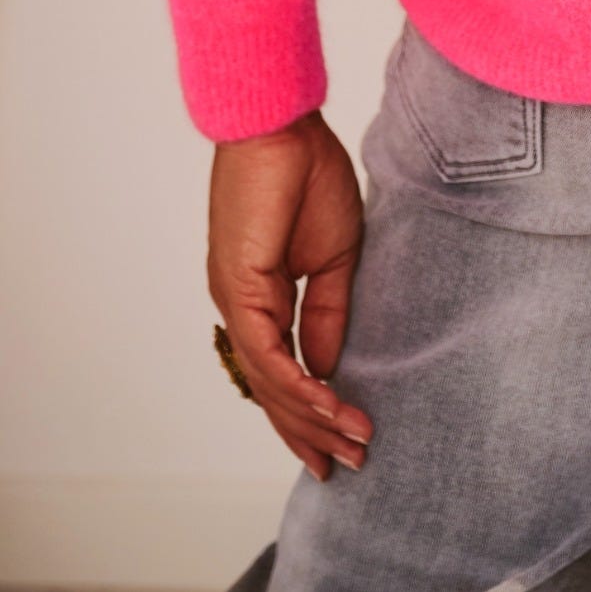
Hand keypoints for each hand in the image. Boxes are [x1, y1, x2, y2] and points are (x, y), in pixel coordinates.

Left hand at [207, 109, 374, 480]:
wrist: (284, 127)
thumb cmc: (309, 174)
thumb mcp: (337, 256)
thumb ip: (331, 313)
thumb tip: (329, 367)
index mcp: (260, 298)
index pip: (282, 371)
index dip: (310, 412)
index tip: (343, 442)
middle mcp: (241, 307)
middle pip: (272, 389)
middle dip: (311, 431)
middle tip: (350, 464)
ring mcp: (235, 300)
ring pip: (269, 381)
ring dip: (312, 416)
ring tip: (352, 441)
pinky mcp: (239, 289)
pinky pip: (267, 353)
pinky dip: (297, 384)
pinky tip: (328, 405)